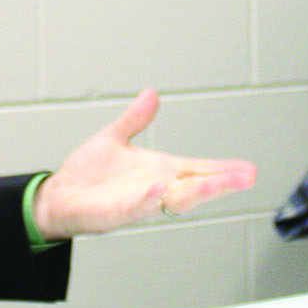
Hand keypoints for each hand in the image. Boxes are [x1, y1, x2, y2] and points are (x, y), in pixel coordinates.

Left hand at [30, 88, 256, 238]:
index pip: (198, 170)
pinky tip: (162, 189)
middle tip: (248, 176)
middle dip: (222, 182)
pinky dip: (150, 199)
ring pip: (175, 200)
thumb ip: (135, 119)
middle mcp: (155, 188)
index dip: (223, 169)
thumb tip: (151, 95)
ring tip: (222, 183)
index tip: (248, 169)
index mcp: (159, 171)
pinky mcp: (118, 213)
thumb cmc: (87, 174)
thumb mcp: (115, 137)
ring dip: (199, 192)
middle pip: (196, 186)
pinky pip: (138, 207)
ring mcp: (140, 202)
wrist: (59, 195)